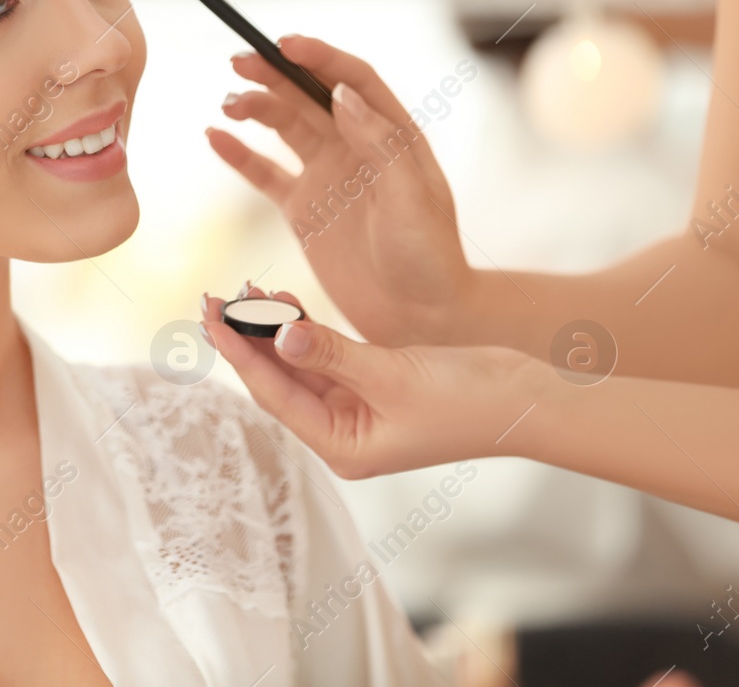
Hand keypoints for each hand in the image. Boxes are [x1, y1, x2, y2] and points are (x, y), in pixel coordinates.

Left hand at [202, 286, 542, 477]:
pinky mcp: (372, 386)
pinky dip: (305, 330)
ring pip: (298, 366)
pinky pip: (324, 357)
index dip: (239, 353)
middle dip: (247, 339)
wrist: (529, 400)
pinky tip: (284, 302)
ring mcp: (356, 411)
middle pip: (278, 382)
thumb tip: (280, 336)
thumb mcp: (393, 376)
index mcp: (342, 448)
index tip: (209, 317)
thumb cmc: (468, 400)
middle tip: (214, 297)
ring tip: (245, 290)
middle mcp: (342, 434)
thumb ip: (333, 354)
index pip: (274, 395)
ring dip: (273, 330)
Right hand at [206, 35, 471, 345]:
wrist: (421, 319)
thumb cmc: (430, 259)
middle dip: (275, 74)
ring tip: (229, 104)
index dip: (318, 58)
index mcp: (392, 137)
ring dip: (256, 108)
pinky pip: (264, 173)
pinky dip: (239, 154)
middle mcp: (357, 149)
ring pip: (284, 127)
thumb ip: (380, 144)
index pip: (352, 81)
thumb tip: (341, 94)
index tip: (283, 44)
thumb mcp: (413, 200)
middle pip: (309, 96)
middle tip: (239, 63)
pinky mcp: (303, 209)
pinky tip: (216, 137)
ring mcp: (327, 177)